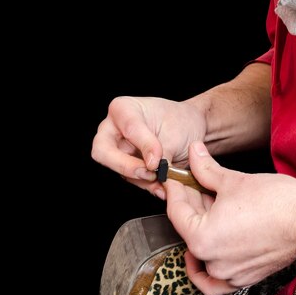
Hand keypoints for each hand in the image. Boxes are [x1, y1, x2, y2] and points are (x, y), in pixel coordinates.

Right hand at [91, 96, 206, 195]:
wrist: (192, 131)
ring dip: (142, 179)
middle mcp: (114, 129)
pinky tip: (162, 185)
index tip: (158, 158)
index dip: (144, 145)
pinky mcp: (127, 167)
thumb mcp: (175, 133)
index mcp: (123, 109)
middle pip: (103, 152)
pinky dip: (148, 185)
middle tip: (150, 174)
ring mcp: (118, 150)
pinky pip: (131, 180)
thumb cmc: (181, 122)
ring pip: (118, 170)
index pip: (127, 129)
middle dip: (127, 166)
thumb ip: (162, 152)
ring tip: (164, 180)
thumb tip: (155, 170)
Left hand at [165, 141, 295, 294]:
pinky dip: (208, 264)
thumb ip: (205, 169)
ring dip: (200, 228)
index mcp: (201, 239)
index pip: (176, 211)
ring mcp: (228, 274)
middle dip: (190, 205)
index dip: (175, 189)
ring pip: (200, 253)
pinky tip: (210, 245)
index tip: (176, 177)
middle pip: (188, 230)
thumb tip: (193, 153)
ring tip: (209, 206)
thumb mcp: (232, 181)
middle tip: (195, 183)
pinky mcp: (244, 278)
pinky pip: (216, 277)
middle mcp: (212, 262)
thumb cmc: (276, 202)